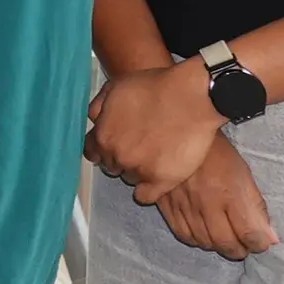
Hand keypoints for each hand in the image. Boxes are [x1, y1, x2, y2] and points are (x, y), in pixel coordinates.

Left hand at [85, 57, 224, 204]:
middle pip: (111, 166)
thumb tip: (93, 120)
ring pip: (129, 178)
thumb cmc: (154, 87)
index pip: (92, 152)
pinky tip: (154, 179)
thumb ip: (98, 107)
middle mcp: (117, 156)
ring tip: (152, 156)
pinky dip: (147, 190)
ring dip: (136, 170)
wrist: (191, 97)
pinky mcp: (162, 180)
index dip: (102, 147)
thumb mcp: (115, 86)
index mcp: (103, 136)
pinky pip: (145, 196)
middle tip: (138, 146)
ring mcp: (139, 170)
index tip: (113, 144)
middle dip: (120, 157)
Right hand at [154, 134, 277, 259]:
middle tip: (243, 246)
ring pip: (203, 242)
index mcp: (230, 193)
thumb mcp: (244, 176)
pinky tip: (203, 234)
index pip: (249, 234)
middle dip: (239, 250)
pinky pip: (182, 234)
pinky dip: (196, 240)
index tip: (260, 242)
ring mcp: (184, 205)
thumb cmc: (219, 154)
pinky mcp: (166, 204)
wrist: (180, 134)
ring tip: (224, 239)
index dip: (258, 244)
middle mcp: (206, 202)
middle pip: (225, 243)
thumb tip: (270, 239)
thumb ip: (257, 208)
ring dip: (217, 246)